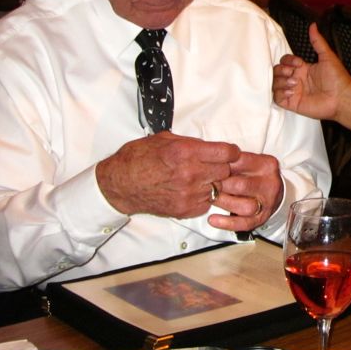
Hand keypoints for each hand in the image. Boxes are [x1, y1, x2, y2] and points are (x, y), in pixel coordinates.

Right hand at [96, 131, 238, 217]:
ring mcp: (189, 194)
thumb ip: (191, 143)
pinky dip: (203, 197)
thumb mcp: (165, 140)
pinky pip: (207, 203)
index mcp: (186, 152)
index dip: (231, 152)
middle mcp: (190, 173)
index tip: (229, 153)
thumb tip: (210, 146)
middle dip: (222, 167)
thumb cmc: (138, 158)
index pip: (227, 153)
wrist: (119, 185)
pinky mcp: (185, 209)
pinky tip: (190, 190)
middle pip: (226, 171)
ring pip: (218, 188)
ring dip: (212, 183)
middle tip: (211, 165)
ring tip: (198, 178)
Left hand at [207, 149, 282, 231]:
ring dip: (223, 203)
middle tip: (206, 185)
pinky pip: (244, 223)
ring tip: (210, 198)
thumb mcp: (249, 163)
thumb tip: (207, 161)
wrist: (275, 193)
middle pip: (242, 185)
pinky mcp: (262, 218)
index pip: (240, 162)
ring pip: (245, 206)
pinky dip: (227, 223)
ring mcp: (268, 202)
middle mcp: (270, 183)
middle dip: (221, 186)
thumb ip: (232, 161)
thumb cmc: (255, 175)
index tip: (206, 167)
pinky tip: (213, 219)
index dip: (220, 165)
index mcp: (266, 164)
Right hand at [273, 22, 350, 119]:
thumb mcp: (327, 56)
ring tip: (295, 84)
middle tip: (293, 74)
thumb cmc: (338, 78)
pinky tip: (292, 92)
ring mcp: (293, 91)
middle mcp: (296, 79)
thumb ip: (318, 41)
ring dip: (281, 82)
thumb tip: (313, 25)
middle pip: (277, 71)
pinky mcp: (292, 103)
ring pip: (274, 84)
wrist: (342, 97)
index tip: (299, 63)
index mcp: (303, 69)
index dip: (287, 61)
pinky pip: (277, 98)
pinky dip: (280, 93)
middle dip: (281, 71)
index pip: (285, 61)